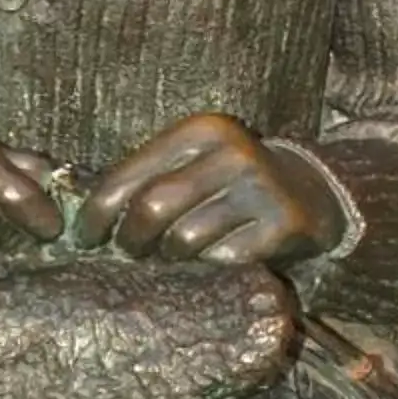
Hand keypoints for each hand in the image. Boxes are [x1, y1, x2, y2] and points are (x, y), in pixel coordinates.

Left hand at [75, 113, 346, 269]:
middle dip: (131, 241)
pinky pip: (225, 260)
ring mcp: (261, 188)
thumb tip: (87, 216)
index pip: (130, 174)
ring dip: (170, 258)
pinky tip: (213, 261)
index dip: (99, 212)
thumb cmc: (231, 180)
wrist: (312, 190)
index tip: (85, 237)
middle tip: (130, 254)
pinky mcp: (285, 224)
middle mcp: (232, 152)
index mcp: (200, 131)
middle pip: (153, 209)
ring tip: (172, 257)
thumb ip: (148, 177)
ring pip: (185, 240)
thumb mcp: (193, 162)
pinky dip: (211, 268)